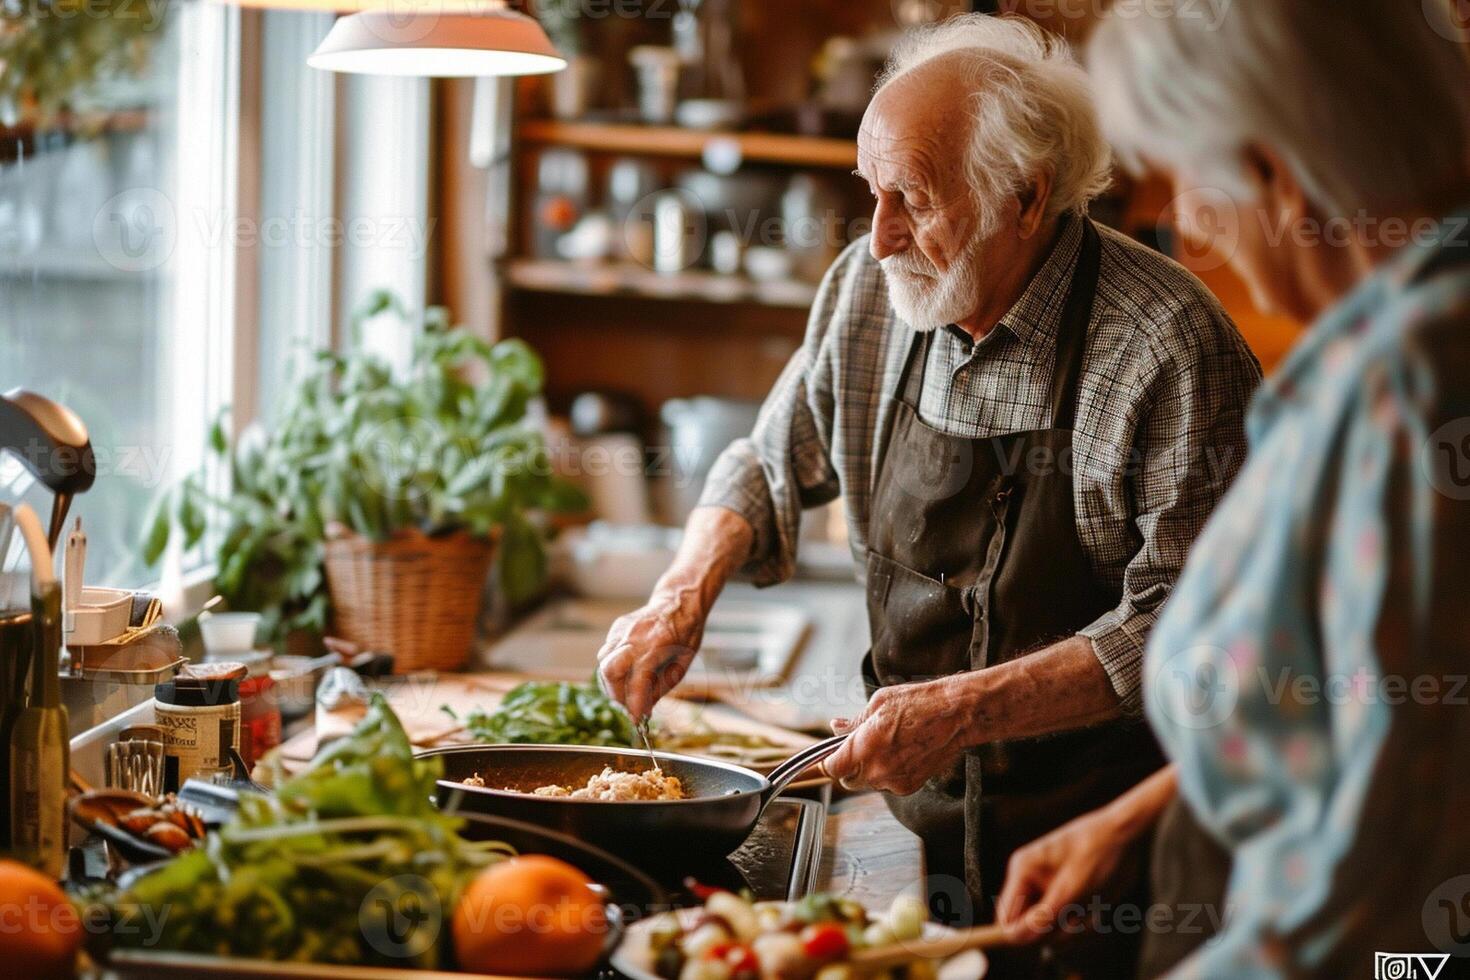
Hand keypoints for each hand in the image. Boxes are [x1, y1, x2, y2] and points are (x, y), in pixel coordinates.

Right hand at [596, 591, 705, 721]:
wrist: (679, 600)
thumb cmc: (685, 633)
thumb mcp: (682, 664)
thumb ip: (661, 687)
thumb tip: (643, 709)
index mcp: (657, 644)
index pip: (637, 679)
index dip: (635, 703)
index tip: (637, 719)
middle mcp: (634, 635)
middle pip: (609, 670)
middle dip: (617, 694)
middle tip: (631, 705)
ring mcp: (622, 630)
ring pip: (603, 662)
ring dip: (613, 683)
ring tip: (630, 690)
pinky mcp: (616, 628)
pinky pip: (607, 653)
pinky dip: (614, 668)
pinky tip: (629, 670)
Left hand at [821, 680, 966, 794]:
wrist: (956, 715)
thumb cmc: (919, 703)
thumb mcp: (880, 703)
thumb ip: (854, 721)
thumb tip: (836, 727)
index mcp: (865, 745)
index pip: (833, 768)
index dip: (829, 761)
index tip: (831, 755)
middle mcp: (877, 768)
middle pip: (848, 780)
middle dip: (849, 766)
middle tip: (860, 747)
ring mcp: (894, 780)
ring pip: (869, 783)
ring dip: (870, 771)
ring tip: (887, 747)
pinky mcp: (910, 786)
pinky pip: (889, 785)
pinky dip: (889, 775)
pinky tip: (901, 754)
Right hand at [995, 804, 1133, 943]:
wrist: (1127, 837)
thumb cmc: (1098, 854)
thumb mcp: (1072, 889)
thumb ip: (1041, 917)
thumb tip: (1011, 938)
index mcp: (1022, 871)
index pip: (1006, 918)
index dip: (1021, 936)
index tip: (1048, 939)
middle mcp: (1029, 881)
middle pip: (1028, 929)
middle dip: (1056, 932)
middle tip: (1080, 920)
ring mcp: (1046, 891)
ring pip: (1049, 931)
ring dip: (1073, 931)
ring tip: (1092, 913)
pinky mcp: (1063, 899)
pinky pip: (1064, 927)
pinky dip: (1081, 927)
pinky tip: (1095, 912)